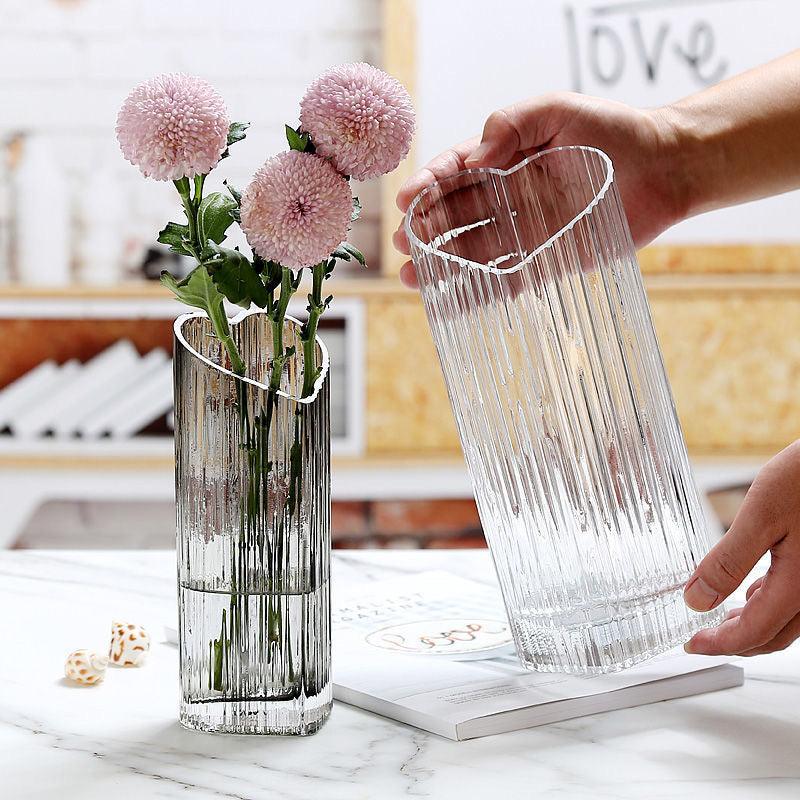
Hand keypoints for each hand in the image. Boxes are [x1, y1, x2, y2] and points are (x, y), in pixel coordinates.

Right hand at [393, 92, 685, 287]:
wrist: (665, 167)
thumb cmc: (615, 131)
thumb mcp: (559, 109)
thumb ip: (512, 124)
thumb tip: (475, 158)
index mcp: (505, 158)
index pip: (456, 172)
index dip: (429, 184)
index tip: (406, 198)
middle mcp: (508, 196)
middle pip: (455, 214)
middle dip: (425, 227)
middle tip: (405, 240)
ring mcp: (524, 231)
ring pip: (471, 250)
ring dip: (439, 263)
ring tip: (410, 275)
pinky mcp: (545, 261)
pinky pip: (505, 280)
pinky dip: (477, 293)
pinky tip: (448, 303)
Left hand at [684, 440, 799, 655]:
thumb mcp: (760, 515)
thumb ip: (728, 560)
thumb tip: (696, 598)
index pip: (754, 633)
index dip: (719, 643)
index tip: (691, 645)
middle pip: (774, 636)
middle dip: (736, 641)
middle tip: (703, 638)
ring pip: (788, 621)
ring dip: (754, 625)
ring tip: (722, 617)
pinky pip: (799, 600)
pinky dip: (772, 604)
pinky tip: (755, 590)